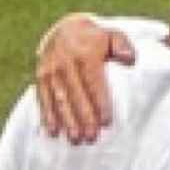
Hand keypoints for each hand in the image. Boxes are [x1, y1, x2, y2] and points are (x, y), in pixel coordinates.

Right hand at [35, 15, 135, 142]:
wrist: (64, 29)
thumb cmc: (95, 40)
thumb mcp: (112, 36)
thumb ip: (122, 46)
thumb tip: (129, 59)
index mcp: (85, 52)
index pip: (93, 81)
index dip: (99, 102)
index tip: (105, 122)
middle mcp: (65, 61)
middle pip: (76, 94)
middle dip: (83, 117)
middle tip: (91, 137)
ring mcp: (51, 70)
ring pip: (60, 99)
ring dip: (67, 121)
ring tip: (75, 139)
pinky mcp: (41, 77)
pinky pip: (44, 98)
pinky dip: (48, 116)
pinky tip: (54, 132)